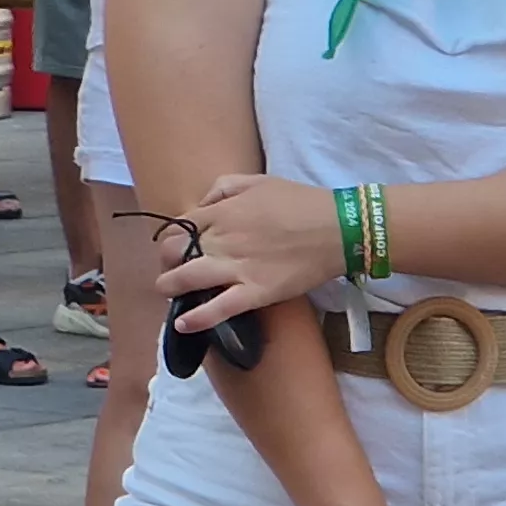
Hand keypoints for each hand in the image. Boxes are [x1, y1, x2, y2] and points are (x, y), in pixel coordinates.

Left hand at [159, 172, 350, 333]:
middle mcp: (222, 239)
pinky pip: (219, 308)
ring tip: (169, 292)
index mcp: (221, 212)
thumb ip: (224, 188)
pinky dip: (197, 318)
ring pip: (186, 279)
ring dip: (170, 287)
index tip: (177, 247)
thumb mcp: (258, 181)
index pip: (179, 227)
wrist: (338, 228)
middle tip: (173, 269)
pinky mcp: (255, 292)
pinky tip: (183, 324)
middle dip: (168, 261)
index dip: (173, 239)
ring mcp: (237, 267)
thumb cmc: (301, 202)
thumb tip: (202, 203)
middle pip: (174, 252)